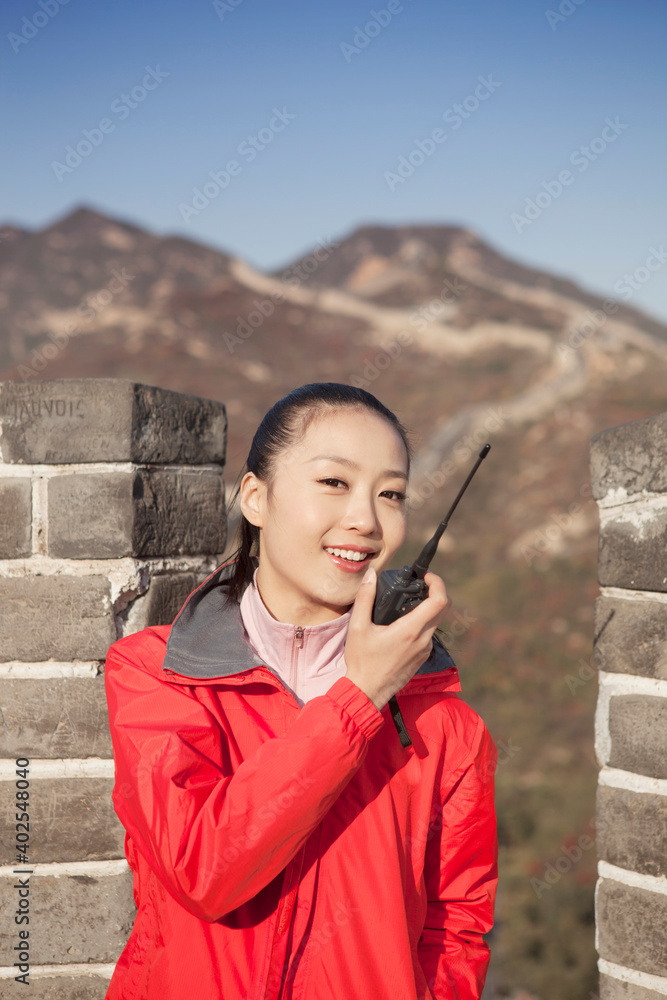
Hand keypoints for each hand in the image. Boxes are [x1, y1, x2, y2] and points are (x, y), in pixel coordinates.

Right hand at [343, 567, 451, 711]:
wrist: (367, 692)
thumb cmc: (362, 661)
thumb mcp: (358, 627)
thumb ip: (365, 598)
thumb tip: (371, 575)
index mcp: (410, 630)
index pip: (439, 601)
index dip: (437, 583)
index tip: (425, 576)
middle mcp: (423, 640)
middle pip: (444, 608)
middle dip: (435, 591)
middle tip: (419, 584)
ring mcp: (425, 650)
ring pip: (437, 621)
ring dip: (429, 607)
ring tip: (408, 602)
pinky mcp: (423, 657)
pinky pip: (430, 634)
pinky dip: (423, 622)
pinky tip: (404, 622)